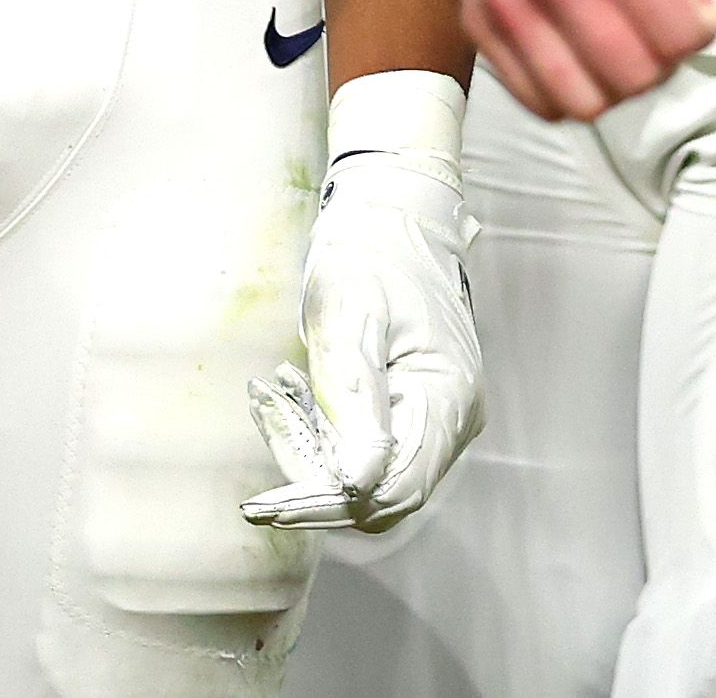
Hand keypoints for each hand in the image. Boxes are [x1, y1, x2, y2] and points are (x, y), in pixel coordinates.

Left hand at [245, 72, 482, 531]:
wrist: (392, 211)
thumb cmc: (370, 254)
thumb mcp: (348, 319)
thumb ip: (352, 402)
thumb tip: (355, 482)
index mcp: (447, 399)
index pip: (392, 490)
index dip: (327, 503)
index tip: (263, 502)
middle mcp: (451, 418)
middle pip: (377, 492)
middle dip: (309, 474)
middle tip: (264, 421)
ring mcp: (434, 414)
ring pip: (364, 472)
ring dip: (308, 447)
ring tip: (271, 392)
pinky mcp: (411, 407)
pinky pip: (362, 445)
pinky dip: (318, 430)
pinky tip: (289, 388)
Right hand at [460, 0, 715, 121]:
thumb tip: (683, 31)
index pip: (679, 36)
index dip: (701, 28)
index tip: (693, 6)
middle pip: (633, 76)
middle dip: (661, 62)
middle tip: (656, 29)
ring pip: (582, 103)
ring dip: (613, 85)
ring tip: (618, 43)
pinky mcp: (476, 13)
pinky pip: (535, 99)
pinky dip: (567, 88)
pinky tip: (578, 47)